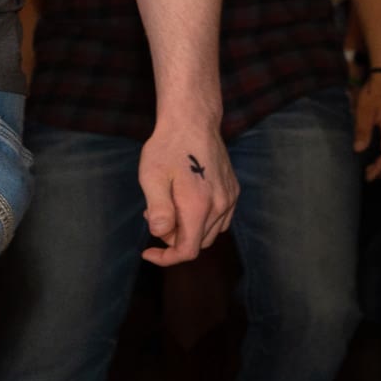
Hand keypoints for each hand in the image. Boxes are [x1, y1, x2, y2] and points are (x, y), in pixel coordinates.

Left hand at [137, 107, 236, 264]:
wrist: (193, 122)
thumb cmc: (168, 148)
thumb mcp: (152, 178)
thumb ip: (158, 210)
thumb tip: (160, 234)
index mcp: (199, 206)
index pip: (188, 250)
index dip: (166, 258)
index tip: (147, 251)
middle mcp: (220, 205)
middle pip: (199, 243)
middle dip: (174, 240)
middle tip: (154, 218)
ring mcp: (230, 197)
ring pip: (211, 232)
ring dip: (189, 230)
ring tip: (169, 208)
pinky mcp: (233, 190)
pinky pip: (221, 219)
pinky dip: (202, 220)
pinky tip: (186, 202)